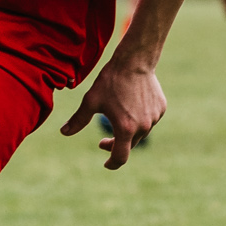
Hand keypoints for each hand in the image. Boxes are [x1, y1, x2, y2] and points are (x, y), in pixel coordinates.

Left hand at [59, 50, 166, 169]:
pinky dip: (140, 120)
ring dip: (127, 132)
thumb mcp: (91, 100)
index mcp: (125, 129)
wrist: (135, 61)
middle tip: (103, 141)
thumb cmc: (111, 81)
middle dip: (116, 146)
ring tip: (116, 118)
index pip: (120, 157)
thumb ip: (78, 120)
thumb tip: (63, 132)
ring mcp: (154, 118)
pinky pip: (149, 121)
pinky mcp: (161, 109)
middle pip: (129, 146)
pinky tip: (130, 108)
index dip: (112, 163)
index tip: (106, 163)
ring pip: (140, 133)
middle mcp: (143, 127)